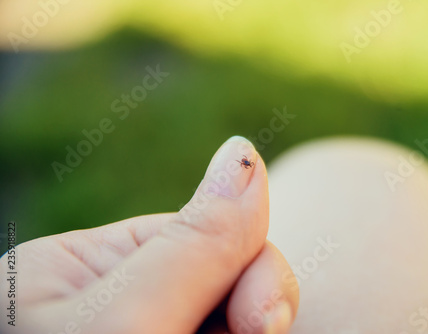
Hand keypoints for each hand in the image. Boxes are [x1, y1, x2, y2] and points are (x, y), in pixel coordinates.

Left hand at [0, 136, 298, 333]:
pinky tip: (242, 329)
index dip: (250, 265)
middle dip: (254, 304)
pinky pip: (219, 329)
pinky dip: (237, 332)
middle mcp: (112, 300)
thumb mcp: (122, 319)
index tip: (268, 321)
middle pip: (220, 275)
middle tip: (263, 331)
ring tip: (247, 333)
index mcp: (84, 267)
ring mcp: (143, 327)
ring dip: (248, 325)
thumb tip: (246, 153)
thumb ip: (192, 243)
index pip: (197, 234)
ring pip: (227, 312)